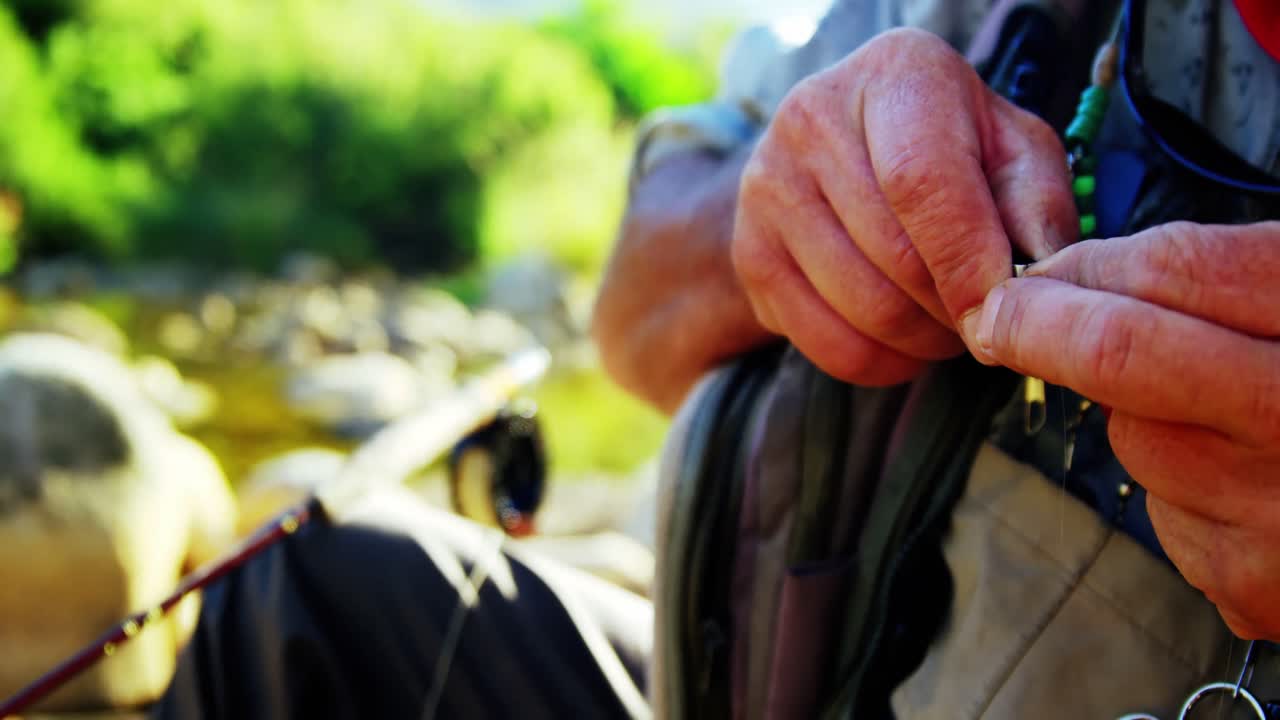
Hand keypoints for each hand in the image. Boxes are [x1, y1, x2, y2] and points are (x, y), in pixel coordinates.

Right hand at [731, 28, 1076, 384]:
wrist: (844, 153)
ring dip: (924, 341)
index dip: (968, 261)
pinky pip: (827, 345)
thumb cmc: (950, 147)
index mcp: (894, 74)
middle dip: (955, 310)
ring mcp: (769, 186)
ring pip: (864, 308)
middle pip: (895, 256)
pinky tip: (906, 343)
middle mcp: (813, 118)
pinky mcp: (750, 253)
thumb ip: (1037, 204)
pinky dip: (883, 363)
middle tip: (986, 320)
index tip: (1001, 312)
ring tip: (948, 326)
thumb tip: (1034, 280)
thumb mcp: (1012, 150)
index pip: (921, 182)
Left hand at [975, 221, 1279, 638]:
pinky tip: (1247, 481)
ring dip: (1141, 416)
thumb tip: (1084, 268)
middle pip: (1122, 356)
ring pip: (1136, 439)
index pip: (1177, 273)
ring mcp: (1277, 518)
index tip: (1031, 271)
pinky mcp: (1252, 585)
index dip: (1085, 264)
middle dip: (1043, 326)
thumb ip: (1220, 271)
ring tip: (1223, 413)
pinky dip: (1182, 488)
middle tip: (1002, 317)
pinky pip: (1165, 512)